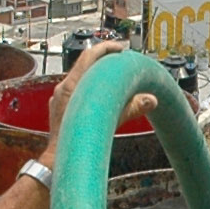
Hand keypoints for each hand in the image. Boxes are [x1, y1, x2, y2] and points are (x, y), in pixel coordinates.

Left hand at [43, 39, 155, 162]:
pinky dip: (89, 86)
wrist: (58, 160)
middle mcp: (63, 88)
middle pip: (85, 64)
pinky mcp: (60, 106)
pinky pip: (75, 89)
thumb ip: (131, 109)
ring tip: (113, 76)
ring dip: (97, 73)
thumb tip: (151, 100)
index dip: (106, 48)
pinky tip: (100, 94)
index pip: (89, 56)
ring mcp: (59, 97)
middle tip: (121, 61)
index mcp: (72, 86)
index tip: (121, 49)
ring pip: (80, 76)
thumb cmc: (77, 143)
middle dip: (104, 60)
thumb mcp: (109, 123)